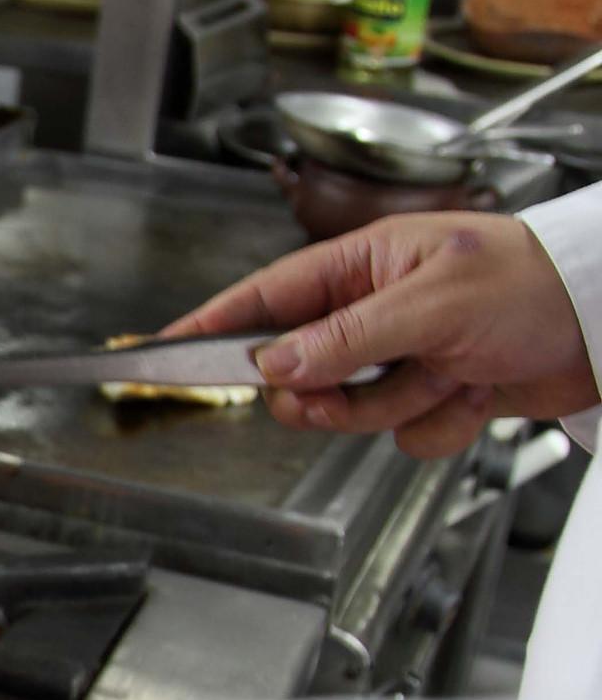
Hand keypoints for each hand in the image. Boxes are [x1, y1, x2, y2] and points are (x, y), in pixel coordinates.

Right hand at [163, 213, 595, 457]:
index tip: (164, 352)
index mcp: (364, 265)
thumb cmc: (534, 282)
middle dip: (329, 395)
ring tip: (448, 378)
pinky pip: (403, 434)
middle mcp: (375, 312)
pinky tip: (474, 393)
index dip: (212, 327)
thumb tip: (274, 367)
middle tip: (346, 396)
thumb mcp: (431, 303)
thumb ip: (345, 336)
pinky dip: (439, 424)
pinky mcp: (434, 393)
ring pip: (351, 411)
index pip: (265, 297)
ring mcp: (403, 356)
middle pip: (300, 372)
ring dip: (398, 407)